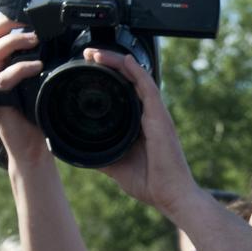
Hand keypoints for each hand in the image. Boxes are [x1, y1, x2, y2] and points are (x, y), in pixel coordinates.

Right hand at [0, 14, 52, 166]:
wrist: (34, 148)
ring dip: (13, 42)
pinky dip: (20, 68)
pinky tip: (37, 65)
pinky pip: (4, 77)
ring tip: (34, 39)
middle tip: (26, 23)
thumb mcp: (38, 83)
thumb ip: (36, 60)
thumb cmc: (37, 116)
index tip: (25, 16)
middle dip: (4, 25)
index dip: (4, 21)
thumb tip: (50, 40)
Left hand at [84, 47, 198, 217]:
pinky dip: (136, 72)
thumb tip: (80, 152)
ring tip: (96, 53)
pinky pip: (147, 88)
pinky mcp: (160, 118)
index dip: (108, 77)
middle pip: (129, 80)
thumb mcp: (117, 167)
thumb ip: (102, 155)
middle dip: (109, 63)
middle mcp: (149, 115)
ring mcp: (156, 115)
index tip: (89, 69)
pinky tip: (124, 60)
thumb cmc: (152, 184)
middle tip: (88, 55)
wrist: (172, 197)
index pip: (124, 92)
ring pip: (136, 78)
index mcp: (140, 124)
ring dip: (116, 62)